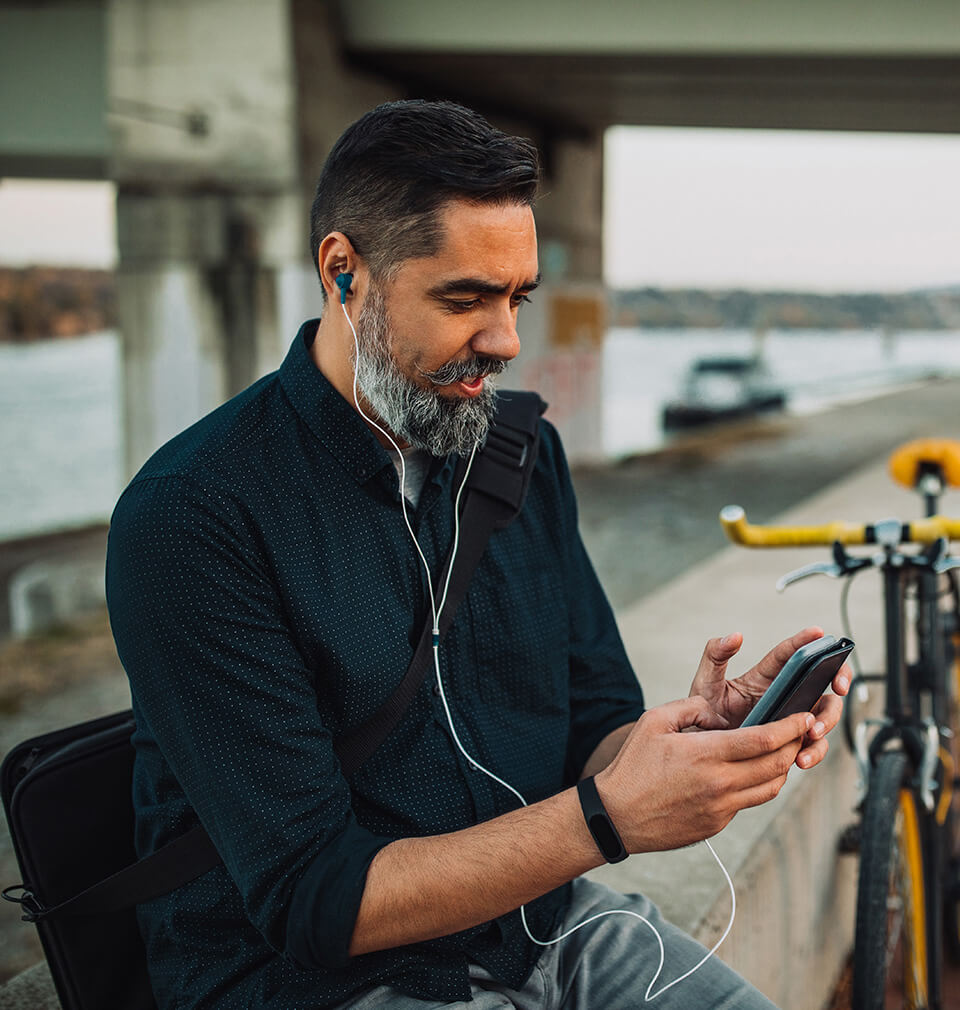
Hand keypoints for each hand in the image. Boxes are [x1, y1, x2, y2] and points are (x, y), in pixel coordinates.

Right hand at [595, 696, 811, 851]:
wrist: (617, 816)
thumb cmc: (632, 766)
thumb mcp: (654, 721)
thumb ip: (690, 707)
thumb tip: (716, 709)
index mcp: (706, 754)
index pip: (764, 739)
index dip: (790, 727)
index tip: (804, 717)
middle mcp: (719, 784)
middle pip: (777, 764)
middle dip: (795, 745)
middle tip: (801, 731)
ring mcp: (721, 808)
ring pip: (770, 788)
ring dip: (783, 767)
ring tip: (782, 750)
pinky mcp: (718, 824)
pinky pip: (750, 802)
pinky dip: (760, 784)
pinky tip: (753, 771)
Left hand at [688, 627, 850, 769]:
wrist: (700, 748)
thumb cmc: (703, 713)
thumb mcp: (705, 682)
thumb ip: (715, 655)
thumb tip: (734, 636)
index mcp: (764, 676)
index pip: (790, 653)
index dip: (806, 641)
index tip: (819, 632)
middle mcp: (784, 694)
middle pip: (821, 682)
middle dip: (838, 680)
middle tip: (838, 688)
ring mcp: (790, 719)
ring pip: (824, 714)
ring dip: (827, 722)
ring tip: (812, 733)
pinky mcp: (791, 743)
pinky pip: (813, 746)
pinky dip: (814, 752)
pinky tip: (801, 758)